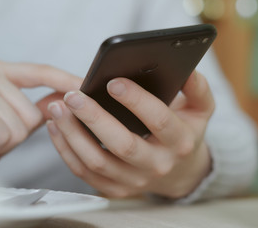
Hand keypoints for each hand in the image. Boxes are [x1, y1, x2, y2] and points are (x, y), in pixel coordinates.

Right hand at [0, 59, 81, 165]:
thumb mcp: (14, 116)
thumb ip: (40, 106)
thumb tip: (68, 101)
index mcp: (0, 70)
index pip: (42, 72)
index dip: (66, 81)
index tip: (87, 85)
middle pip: (33, 112)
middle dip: (21, 132)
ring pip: (21, 127)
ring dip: (7, 142)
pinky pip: (4, 136)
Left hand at [46, 71, 213, 197]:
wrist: (178, 172)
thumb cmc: (184, 133)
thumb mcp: (200, 110)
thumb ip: (197, 88)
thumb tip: (186, 69)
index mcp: (180, 141)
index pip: (158, 120)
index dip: (136, 100)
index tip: (112, 81)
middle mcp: (157, 165)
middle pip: (123, 145)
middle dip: (95, 118)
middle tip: (73, 96)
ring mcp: (134, 181)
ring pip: (98, 162)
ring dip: (73, 134)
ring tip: (57, 107)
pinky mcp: (115, 189)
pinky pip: (85, 173)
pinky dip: (67, 150)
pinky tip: (57, 127)